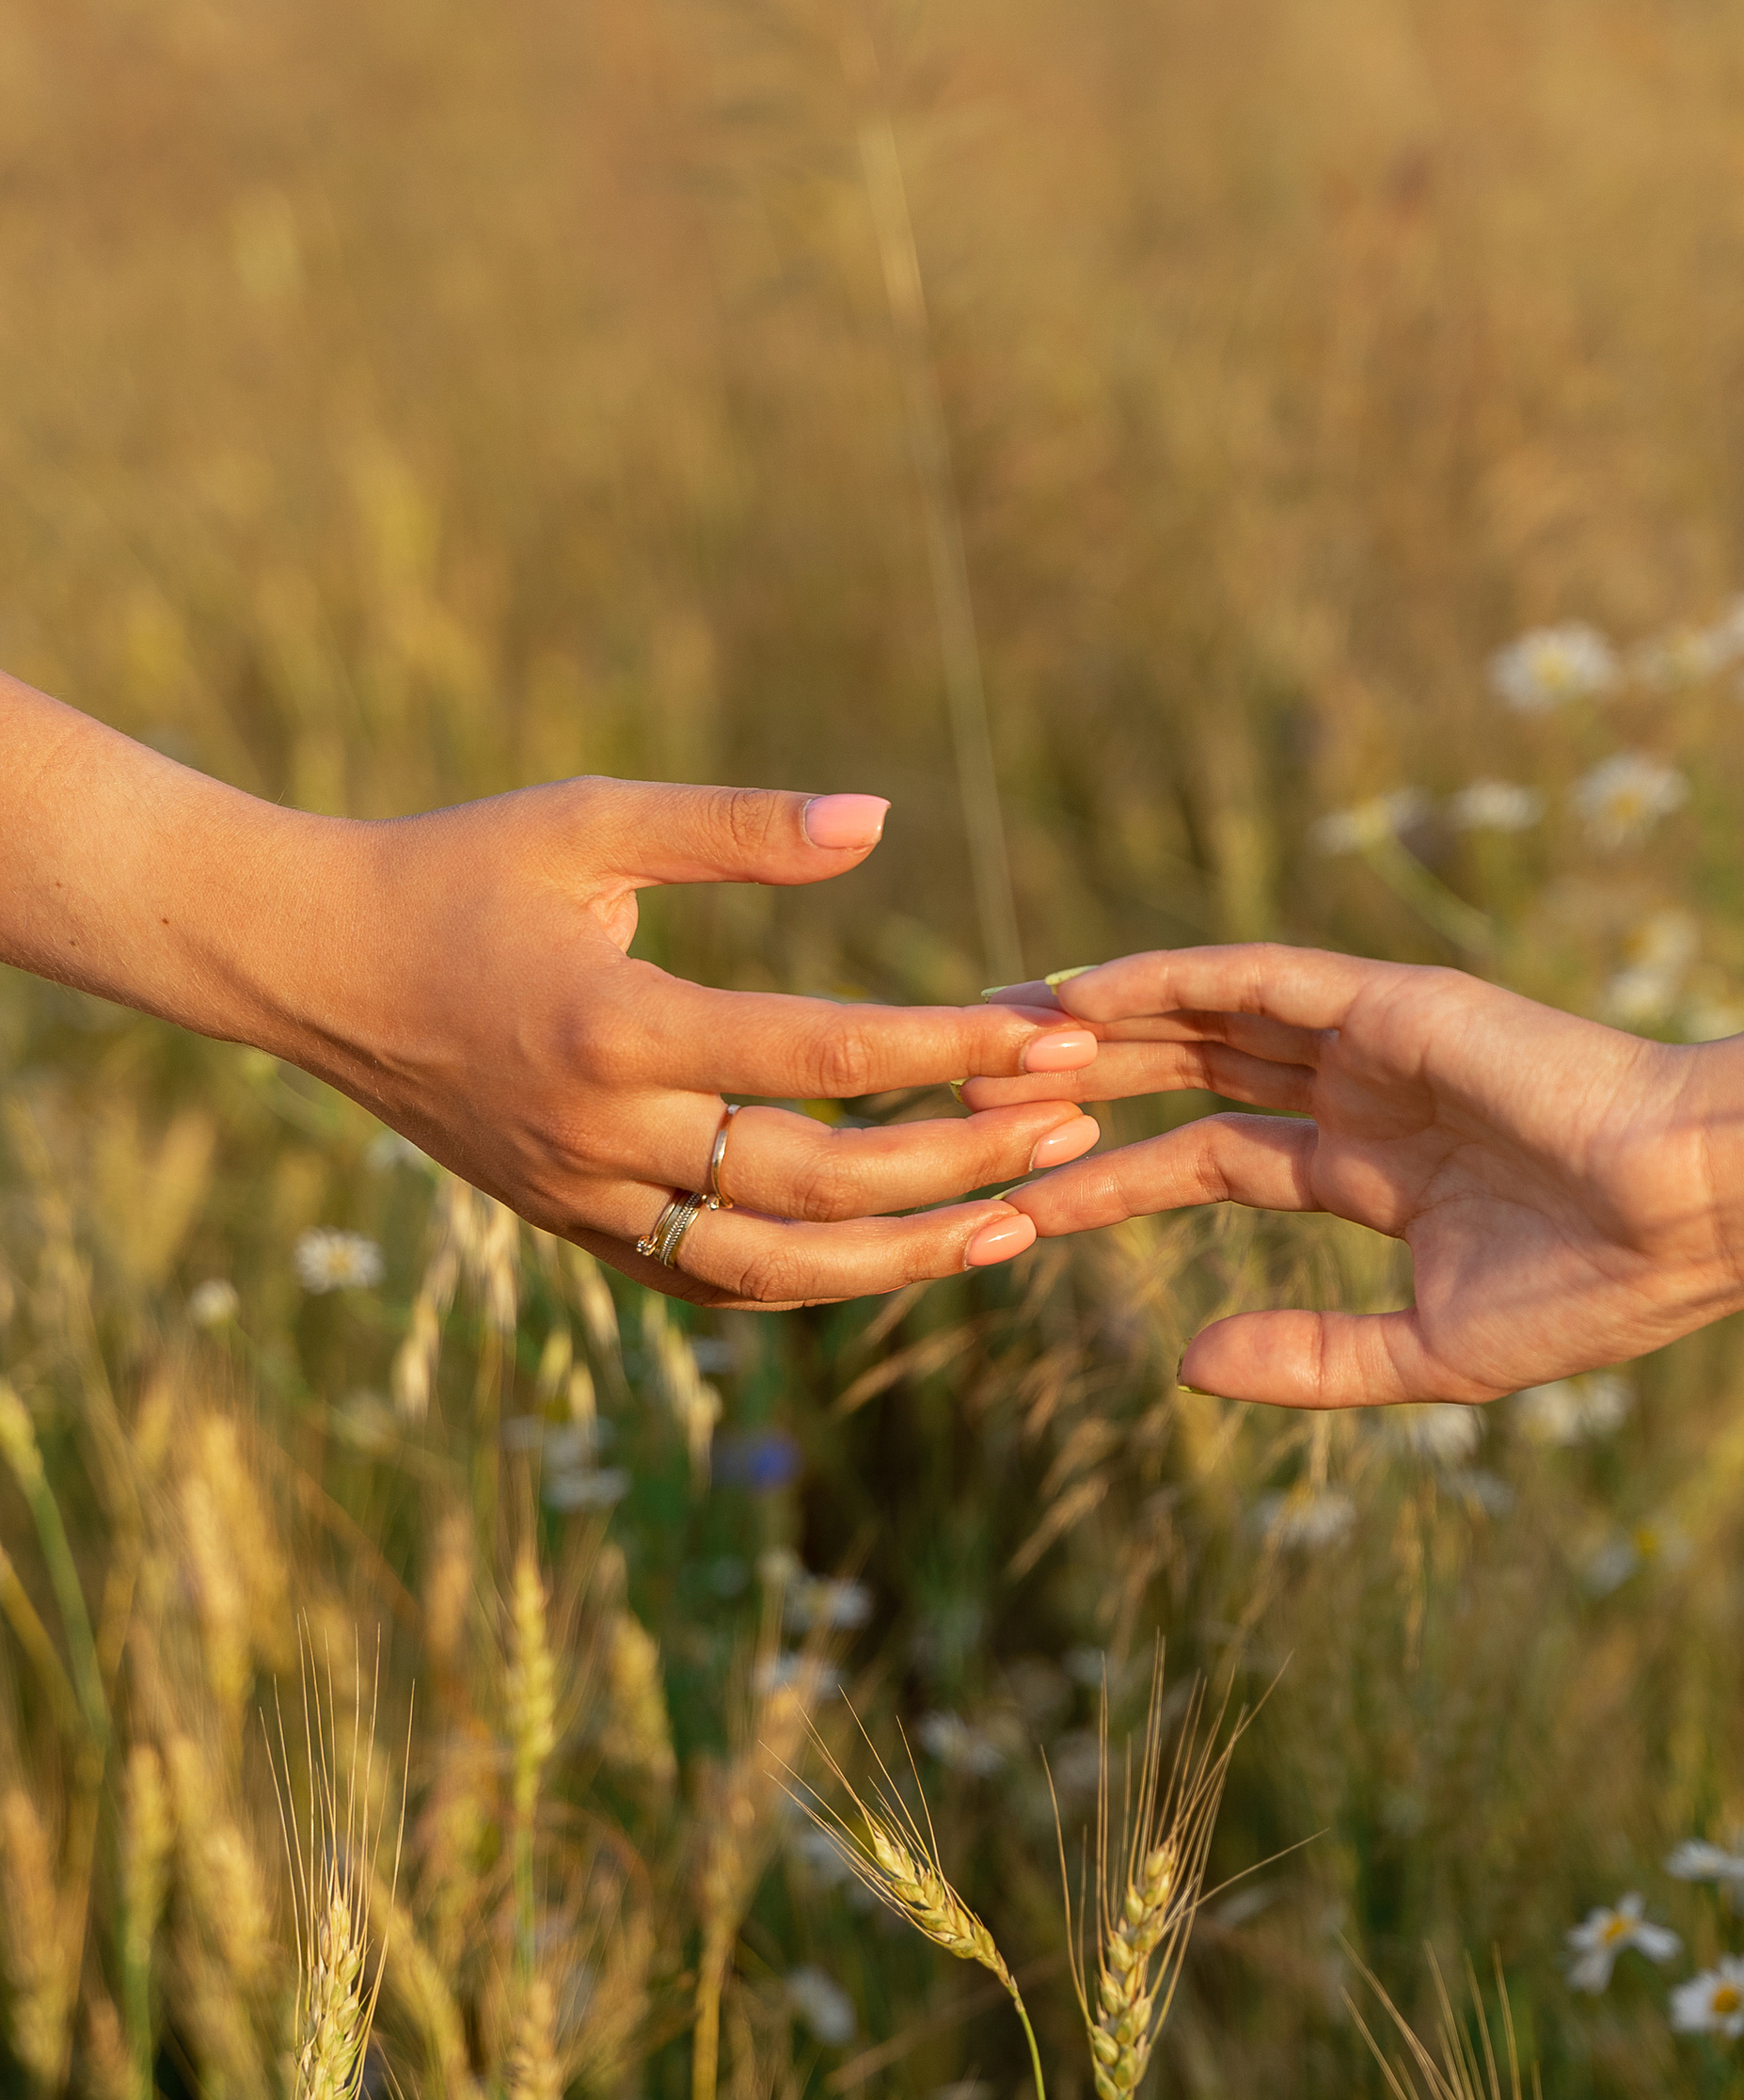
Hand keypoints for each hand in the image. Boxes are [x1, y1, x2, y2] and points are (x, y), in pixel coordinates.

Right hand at [277, 780, 1103, 1306]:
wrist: (313, 966)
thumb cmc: (458, 868)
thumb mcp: (590, 818)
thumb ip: (737, 827)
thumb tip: (880, 819)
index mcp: (613, 1028)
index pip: (819, 1055)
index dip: (948, 1049)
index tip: (1053, 1038)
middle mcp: (604, 1135)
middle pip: (818, 1180)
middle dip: (960, 1161)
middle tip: (1075, 1127)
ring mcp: (588, 1199)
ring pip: (777, 1266)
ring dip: (910, 1254)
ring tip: (1022, 1220)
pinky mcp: (578, 1229)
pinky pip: (716, 1281)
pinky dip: (818, 1277)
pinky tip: (908, 1250)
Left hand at [963, 944, 1743, 1403]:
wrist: (1691, 1216)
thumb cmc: (1591, 1292)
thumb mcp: (1425, 1354)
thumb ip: (1305, 1358)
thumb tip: (1181, 1363)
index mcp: (1370, 1171)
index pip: (1205, 1164)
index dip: (1109, 1181)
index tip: (1015, 1201)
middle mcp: (1359, 1093)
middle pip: (1184, 1072)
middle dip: (1080, 1079)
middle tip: (965, 1085)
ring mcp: (1371, 1040)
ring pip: (1199, 1017)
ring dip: (1097, 1021)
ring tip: (987, 1026)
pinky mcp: (1388, 1000)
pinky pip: (1249, 978)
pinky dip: (1162, 979)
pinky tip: (1079, 991)